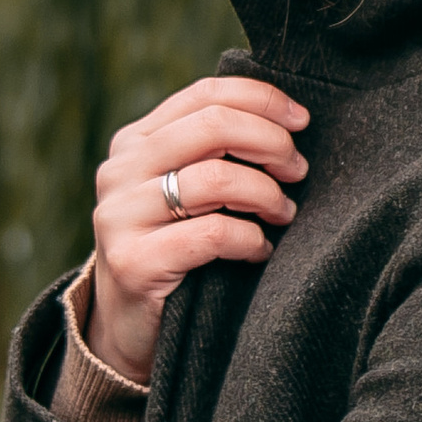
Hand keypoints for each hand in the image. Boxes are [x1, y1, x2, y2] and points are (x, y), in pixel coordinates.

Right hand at [86, 74, 310, 379]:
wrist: (129, 327)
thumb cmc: (175, 249)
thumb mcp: (184, 190)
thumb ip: (215, 152)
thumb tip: (287, 120)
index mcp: (134, 142)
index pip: (205, 95)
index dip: (261, 99)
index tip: (301, 120)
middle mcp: (120, 170)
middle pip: (213, 126)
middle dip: (271, 142)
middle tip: (298, 170)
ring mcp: (120, 216)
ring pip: (216, 179)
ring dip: (266, 195)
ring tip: (282, 214)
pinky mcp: (133, 262)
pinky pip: (212, 234)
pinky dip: (250, 240)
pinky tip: (259, 250)